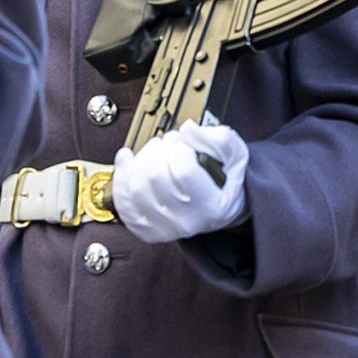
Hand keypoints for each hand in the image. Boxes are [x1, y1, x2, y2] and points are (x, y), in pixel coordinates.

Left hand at [111, 122, 249, 241]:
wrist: (219, 211)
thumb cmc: (226, 184)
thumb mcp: (236, 157)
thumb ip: (218, 138)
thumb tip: (188, 129)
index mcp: (210, 206)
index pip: (184, 170)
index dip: (180, 147)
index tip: (185, 143)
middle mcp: (185, 221)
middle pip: (155, 177)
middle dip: (160, 149)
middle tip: (169, 142)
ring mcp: (163, 227)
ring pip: (135, 189)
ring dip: (140, 159)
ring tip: (153, 150)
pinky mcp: (145, 229)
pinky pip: (123, 203)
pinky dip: (121, 176)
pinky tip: (127, 160)